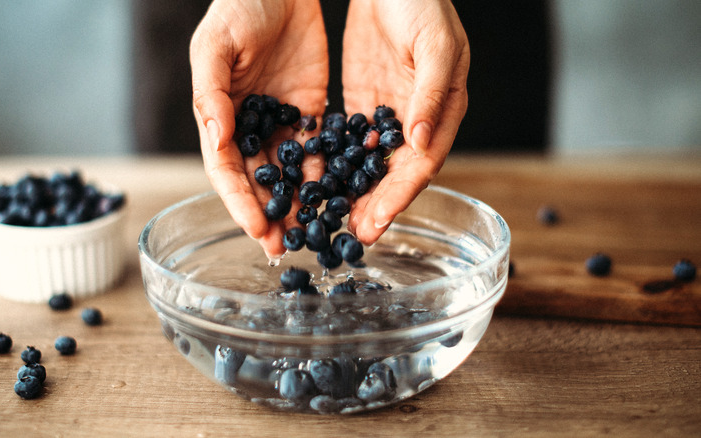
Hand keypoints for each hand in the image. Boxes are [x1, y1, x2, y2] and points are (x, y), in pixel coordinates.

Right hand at [190, 0, 327, 257]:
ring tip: (310, 233)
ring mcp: (280, 122)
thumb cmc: (239, 5)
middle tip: (285, 247)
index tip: (257, 229)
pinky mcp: (309, 111)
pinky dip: (324, 174)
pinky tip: (335, 197)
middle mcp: (249, 127)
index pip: (226, 169)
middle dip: (269, 215)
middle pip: (257, 181)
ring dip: (297, 204)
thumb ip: (211, 94)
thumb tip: (216, 142)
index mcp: (219, 115)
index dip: (239, 202)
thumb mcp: (215, 45)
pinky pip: (317, 149)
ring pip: (288, 173)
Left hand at [341, 0, 469, 244]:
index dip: (400, 196)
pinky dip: (338, 165)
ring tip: (332, 220)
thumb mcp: (435, 44)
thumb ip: (431, 94)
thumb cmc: (422, 2)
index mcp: (443, 110)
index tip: (378, 222)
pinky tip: (320, 185)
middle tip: (350, 236)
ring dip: (355, 194)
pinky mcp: (364, 103)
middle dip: (375, 206)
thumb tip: (419, 142)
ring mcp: (388, 114)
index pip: (421, 165)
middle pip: (396, 174)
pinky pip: (350, 142)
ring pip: (372, 165)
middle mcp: (417, 120)